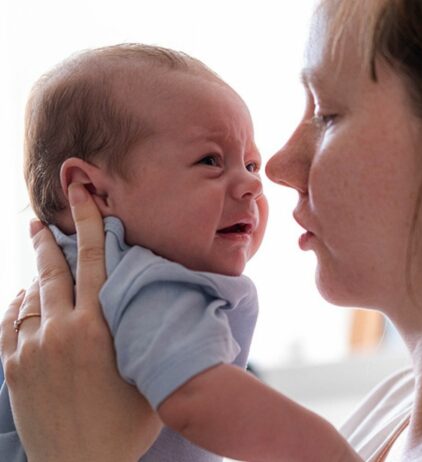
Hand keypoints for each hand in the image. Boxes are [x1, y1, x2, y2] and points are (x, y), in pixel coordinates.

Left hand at [0, 183, 161, 461]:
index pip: (95, 262)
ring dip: (36, 279)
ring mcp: (31, 350)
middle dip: (49, 242)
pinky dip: (18, 306)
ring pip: (29, 297)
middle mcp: (60, 332)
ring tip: (40, 269)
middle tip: (40, 222)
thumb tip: (153, 310)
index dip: (88, 223)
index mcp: (97, 329)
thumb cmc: (122, 427)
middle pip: (53, 272)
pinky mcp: (13, 369)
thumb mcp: (146, 377)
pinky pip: (10, 323)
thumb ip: (144, 338)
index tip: (80, 195)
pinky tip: (24, 301)